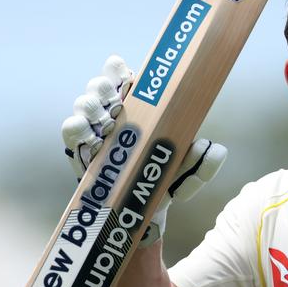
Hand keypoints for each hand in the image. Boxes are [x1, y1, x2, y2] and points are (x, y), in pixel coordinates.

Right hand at [62, 55, 226, 246]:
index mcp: (139, 111)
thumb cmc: (164, 185)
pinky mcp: (80, 151)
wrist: (142, 215)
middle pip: (101, 86)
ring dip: (91, 105)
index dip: (121, 71)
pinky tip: (90, 135)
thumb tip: (217, 149)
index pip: (125, 80)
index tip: (128, 73)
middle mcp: (114, 116)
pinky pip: (70, 131)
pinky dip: (77, 127)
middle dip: (104, 85)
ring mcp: (95, 132)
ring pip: (84, 104)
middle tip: (115, 98)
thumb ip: (203, 165)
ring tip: (105, 119)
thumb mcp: (188, 177)